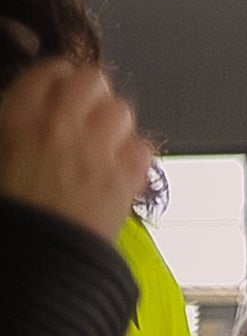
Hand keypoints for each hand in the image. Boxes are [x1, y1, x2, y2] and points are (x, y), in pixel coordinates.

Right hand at [0, 51, 153, 244]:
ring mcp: (98, 151)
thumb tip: (25, 120)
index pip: (48, 71)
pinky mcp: (127, 178)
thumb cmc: (11, 217)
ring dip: (112, 121)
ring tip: (100, 140)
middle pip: (91, 80)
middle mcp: (60, 127)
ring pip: (121, 109)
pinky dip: (132, 153)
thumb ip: (14, 131)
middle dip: (89, 91)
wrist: (33, 264)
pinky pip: (142, 146)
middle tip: (83, 109)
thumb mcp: (0, 158)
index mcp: (17, 120)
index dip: (55, 77)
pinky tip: (117, 166)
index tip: (57, 86)